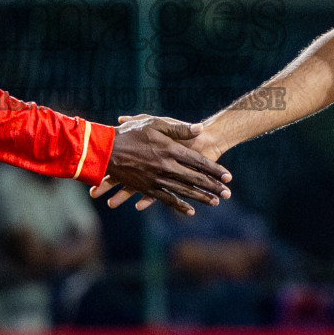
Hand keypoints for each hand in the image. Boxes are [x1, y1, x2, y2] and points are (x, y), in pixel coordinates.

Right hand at [93, 115, 230, 215]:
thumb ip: (178, 127)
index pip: (198, 162)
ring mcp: (156, 179)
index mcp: (170, 149)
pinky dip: (179, 206)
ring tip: (216, 203)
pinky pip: (166, 199)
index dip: (214, 170)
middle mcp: (166, 166)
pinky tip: (191, 211)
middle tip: (228, 194)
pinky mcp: (147, 188)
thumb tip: (200, 128)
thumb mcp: (154, 123)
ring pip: (183, 191)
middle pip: (195, 179)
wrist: (105, 150)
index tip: (228, 177)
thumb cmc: (130, 132)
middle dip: (213, 187)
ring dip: (201, 198)